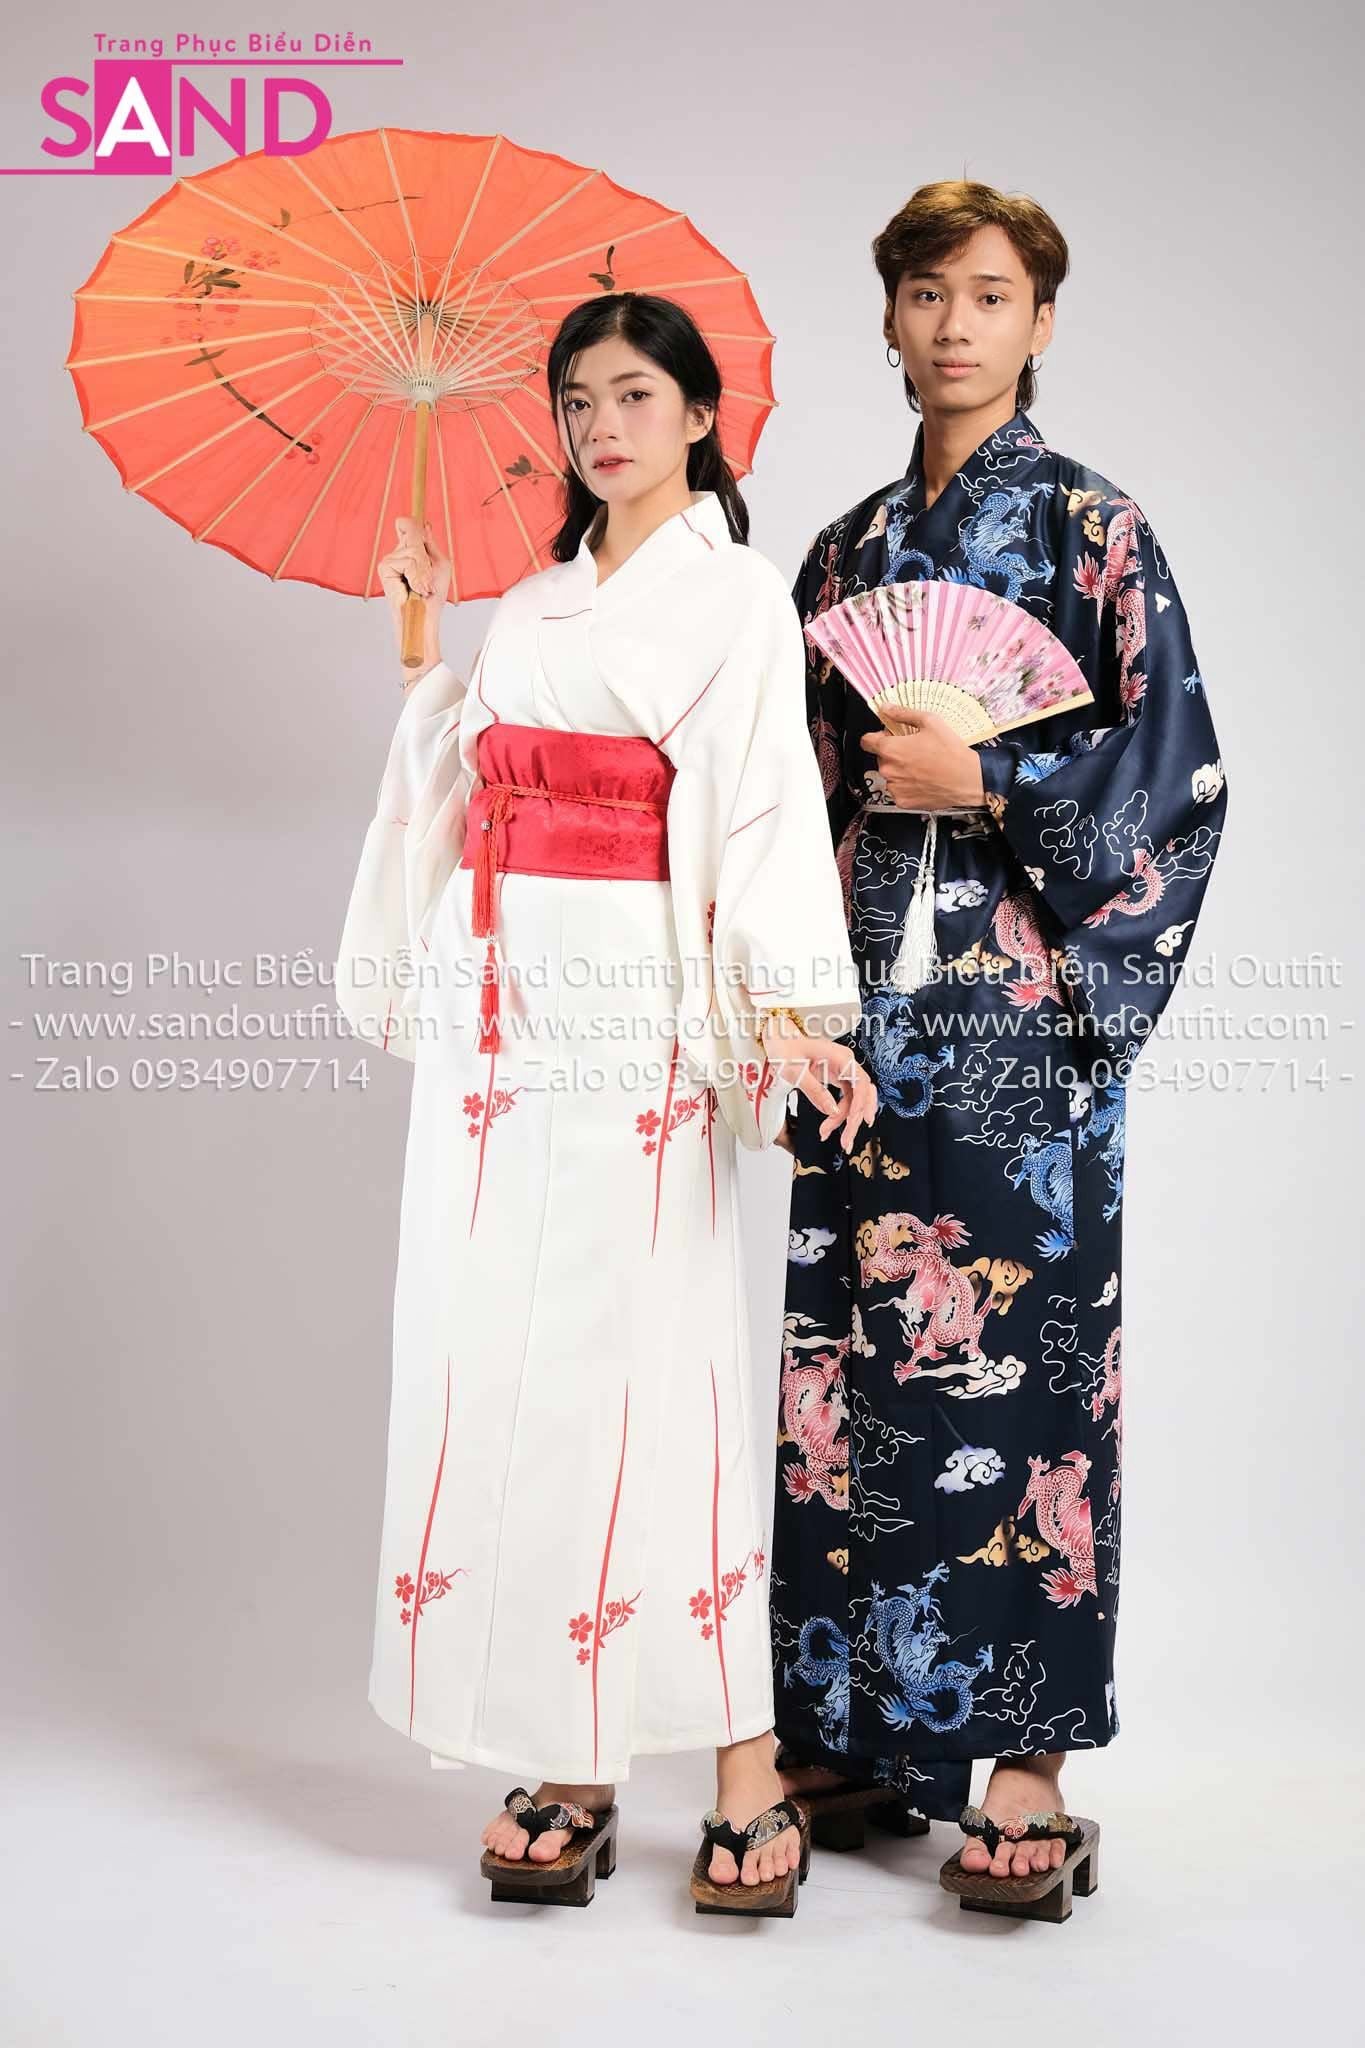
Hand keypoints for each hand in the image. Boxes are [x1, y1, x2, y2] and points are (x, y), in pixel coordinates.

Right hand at [377, 518, 451, 661]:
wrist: (425, 615)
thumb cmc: (433, 595)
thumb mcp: (439, 564)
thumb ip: (430, 544)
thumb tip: (424, 523)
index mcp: (412, 550)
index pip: (407, 525)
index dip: (410, 521)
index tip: (413, 519)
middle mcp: (399, 552)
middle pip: (412, 532)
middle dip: (425, 554)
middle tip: (428, 577)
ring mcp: (391, 559)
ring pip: (411, 549)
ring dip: (423, 569)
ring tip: (422, 586)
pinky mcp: (385, 567)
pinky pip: (406, 560)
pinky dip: (415, 574)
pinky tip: (414, 587)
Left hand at [760, 1021, 876, 1154]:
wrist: (779, 1038)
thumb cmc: (785, 1048)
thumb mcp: (796, 1072)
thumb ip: (815, 1091)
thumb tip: (832, 1111)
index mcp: (841, 1057)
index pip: (861, 1083)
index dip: (860, 1104)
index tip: (853, 1122)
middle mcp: (847, 1063)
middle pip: (862, 1094)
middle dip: (855, 1119)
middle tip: (845, 1141)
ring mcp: (844, 1070)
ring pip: (855, 1100)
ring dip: (846, 1120)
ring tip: (827, 1134)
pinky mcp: (838, 1077)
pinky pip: (846, 1098)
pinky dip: (840, 1114)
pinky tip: (829, 1126)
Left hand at [860, 706, 984, 811]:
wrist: (968, 779)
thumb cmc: (951, 753)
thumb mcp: (930, 722)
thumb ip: (903, 714)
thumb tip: (887, 708)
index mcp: (891, 749)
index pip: (866, 741)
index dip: (877, 736)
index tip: (886, 736)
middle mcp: (888, 770)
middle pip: (881, 757)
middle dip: (894, 752)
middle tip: (914, 750)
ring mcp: (895, 787)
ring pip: (890, 775)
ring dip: (900, 770)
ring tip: (922, 766)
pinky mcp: (903, 801)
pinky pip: (898, 790)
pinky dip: (907, 785)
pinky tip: (923, 779)